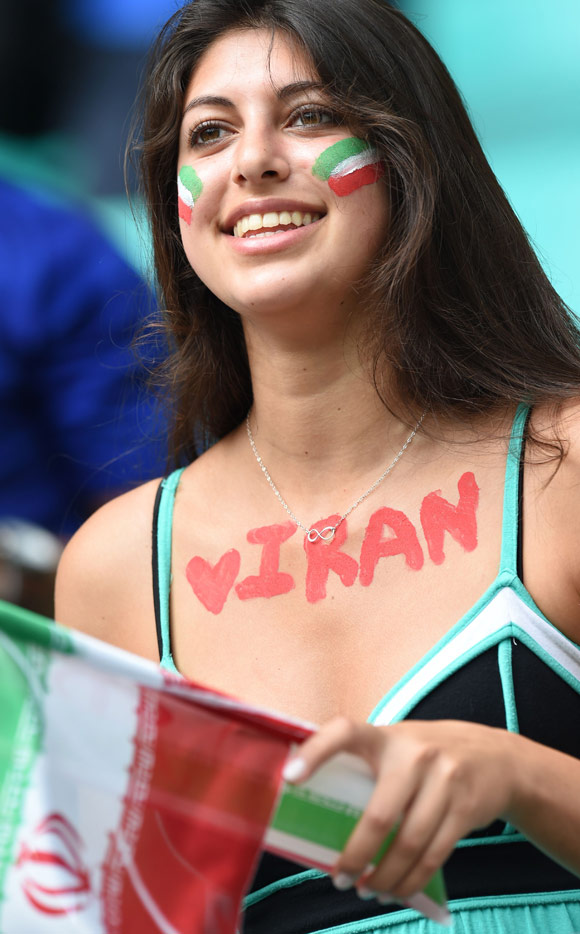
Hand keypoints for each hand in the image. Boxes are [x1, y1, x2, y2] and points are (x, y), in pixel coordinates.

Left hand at [282, 716, 516, 900]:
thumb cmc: (427, 755)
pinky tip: (398, 890)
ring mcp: (444, 780)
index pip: (344, 732)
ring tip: (368, 890)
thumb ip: (368, 767)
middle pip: (380, 815)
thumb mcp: (398, 745)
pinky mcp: (465, 809)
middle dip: (356, 855)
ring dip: (385, 877)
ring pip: (408, 844)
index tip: (289, 777)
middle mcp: (415, 754)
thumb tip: (320, 814)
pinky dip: (411, 880)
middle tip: (340, 878)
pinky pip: (433, 855)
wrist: (497, 757)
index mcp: (386, 737)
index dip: (316, 752)